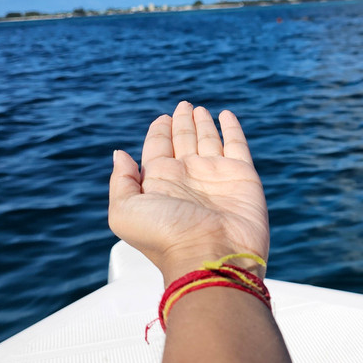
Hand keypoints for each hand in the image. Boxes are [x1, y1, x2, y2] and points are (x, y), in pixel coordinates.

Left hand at [109, 101, 269, 285]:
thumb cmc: (167, 238)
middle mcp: (188, 177)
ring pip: (208, 139)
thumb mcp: (125, 213)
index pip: (158, 148)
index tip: (162, 118)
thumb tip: (120, 155)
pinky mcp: (242, 176)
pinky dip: (232, 129)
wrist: (212, 256)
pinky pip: (237, 145)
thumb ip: (121, 181)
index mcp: (160, 182)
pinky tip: (226, 116)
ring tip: (199, 109)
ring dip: (203, 123)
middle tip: (183, 106)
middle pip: (183, 140)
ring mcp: (216, 175)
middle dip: (182, 123)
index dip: (159, 131)